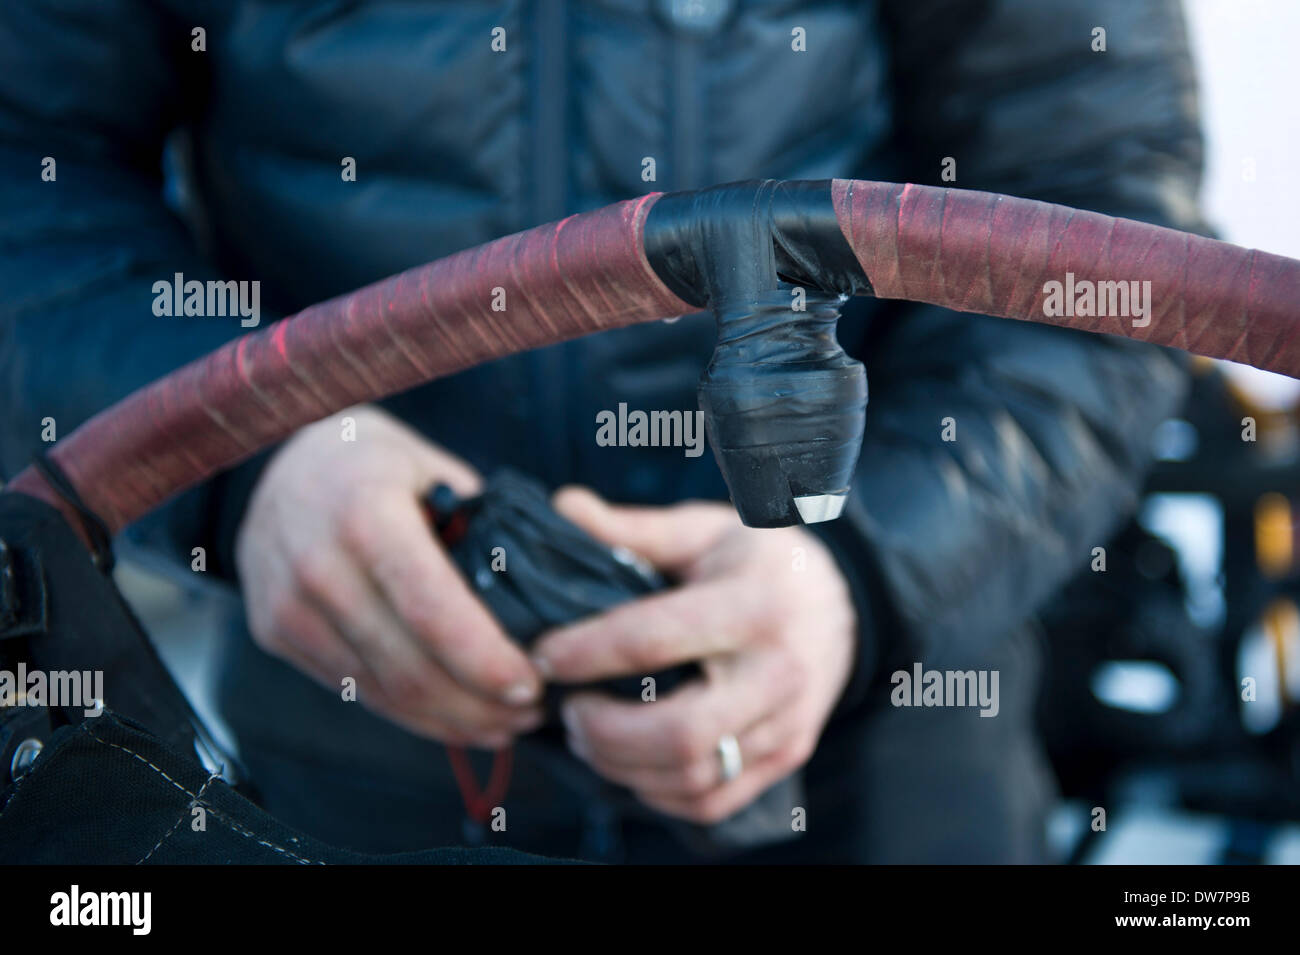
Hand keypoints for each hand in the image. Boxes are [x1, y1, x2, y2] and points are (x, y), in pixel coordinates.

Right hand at [234, 405, 542, 747]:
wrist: (281, 463)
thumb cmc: (376, 463)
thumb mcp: (434, 470)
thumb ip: (480, 529)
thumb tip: (540, 600)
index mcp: (365, 512)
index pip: (430, 609)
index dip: (484, 659)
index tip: (531, 684)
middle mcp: (317, 563)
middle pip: (407, 666)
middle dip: (478, 704)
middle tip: (532, 714)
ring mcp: (287, 604)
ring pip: (383, 691)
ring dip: (451, 719)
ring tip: (505, 723)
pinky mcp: (275, 633)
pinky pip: (356, 689)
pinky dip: (411, 714)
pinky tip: (455, 716)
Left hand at [530, 487, 856, 823]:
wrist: (840, 602)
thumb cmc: (755, 559)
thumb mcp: (701, 529)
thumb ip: (631, 527)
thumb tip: (561, 508)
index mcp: (754, 605)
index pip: (655, 640)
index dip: (586, 653)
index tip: (542, 654)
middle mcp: (777, 672)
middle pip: (678, 733)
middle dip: (604, 731)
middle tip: (568, 706)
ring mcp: (787, 724)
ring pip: (690, 777)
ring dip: (620, 765)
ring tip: (588, 732)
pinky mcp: (786, 757)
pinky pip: (711, 802)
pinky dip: (655, 791)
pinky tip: (628, 760)